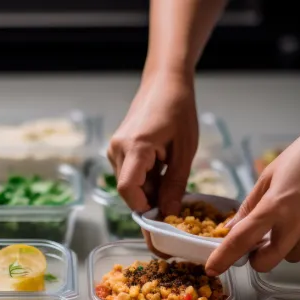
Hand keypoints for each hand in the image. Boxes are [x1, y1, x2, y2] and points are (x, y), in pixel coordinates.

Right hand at [107, 71, 198, 253]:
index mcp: (135, 147)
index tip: (164, 216)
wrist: (164, 83)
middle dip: (151, 201)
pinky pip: (129, 174)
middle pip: (129, 191)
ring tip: (171, 175)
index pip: (129, 190)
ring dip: (150, 190)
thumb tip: (169, 214)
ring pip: (129, 184)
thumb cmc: (179, 111)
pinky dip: (146, 179)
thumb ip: (175, 184)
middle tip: (175, 201)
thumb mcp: (184, 150)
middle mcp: (118, 150)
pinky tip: (163, 168)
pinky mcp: (118, 149)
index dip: (144, 208)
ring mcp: (115, 149)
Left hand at [205, 117, 299, 274]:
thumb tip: (232, 228)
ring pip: (293, 256)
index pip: (241, 240)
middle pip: (268, 263)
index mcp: (275, 206)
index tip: (211, 269)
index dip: (223, 258)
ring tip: (291, 221)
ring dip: (284, 247)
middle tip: (256, 246)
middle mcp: (298, 224)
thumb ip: (250, 205)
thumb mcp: (270, 174)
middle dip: (257, 259)